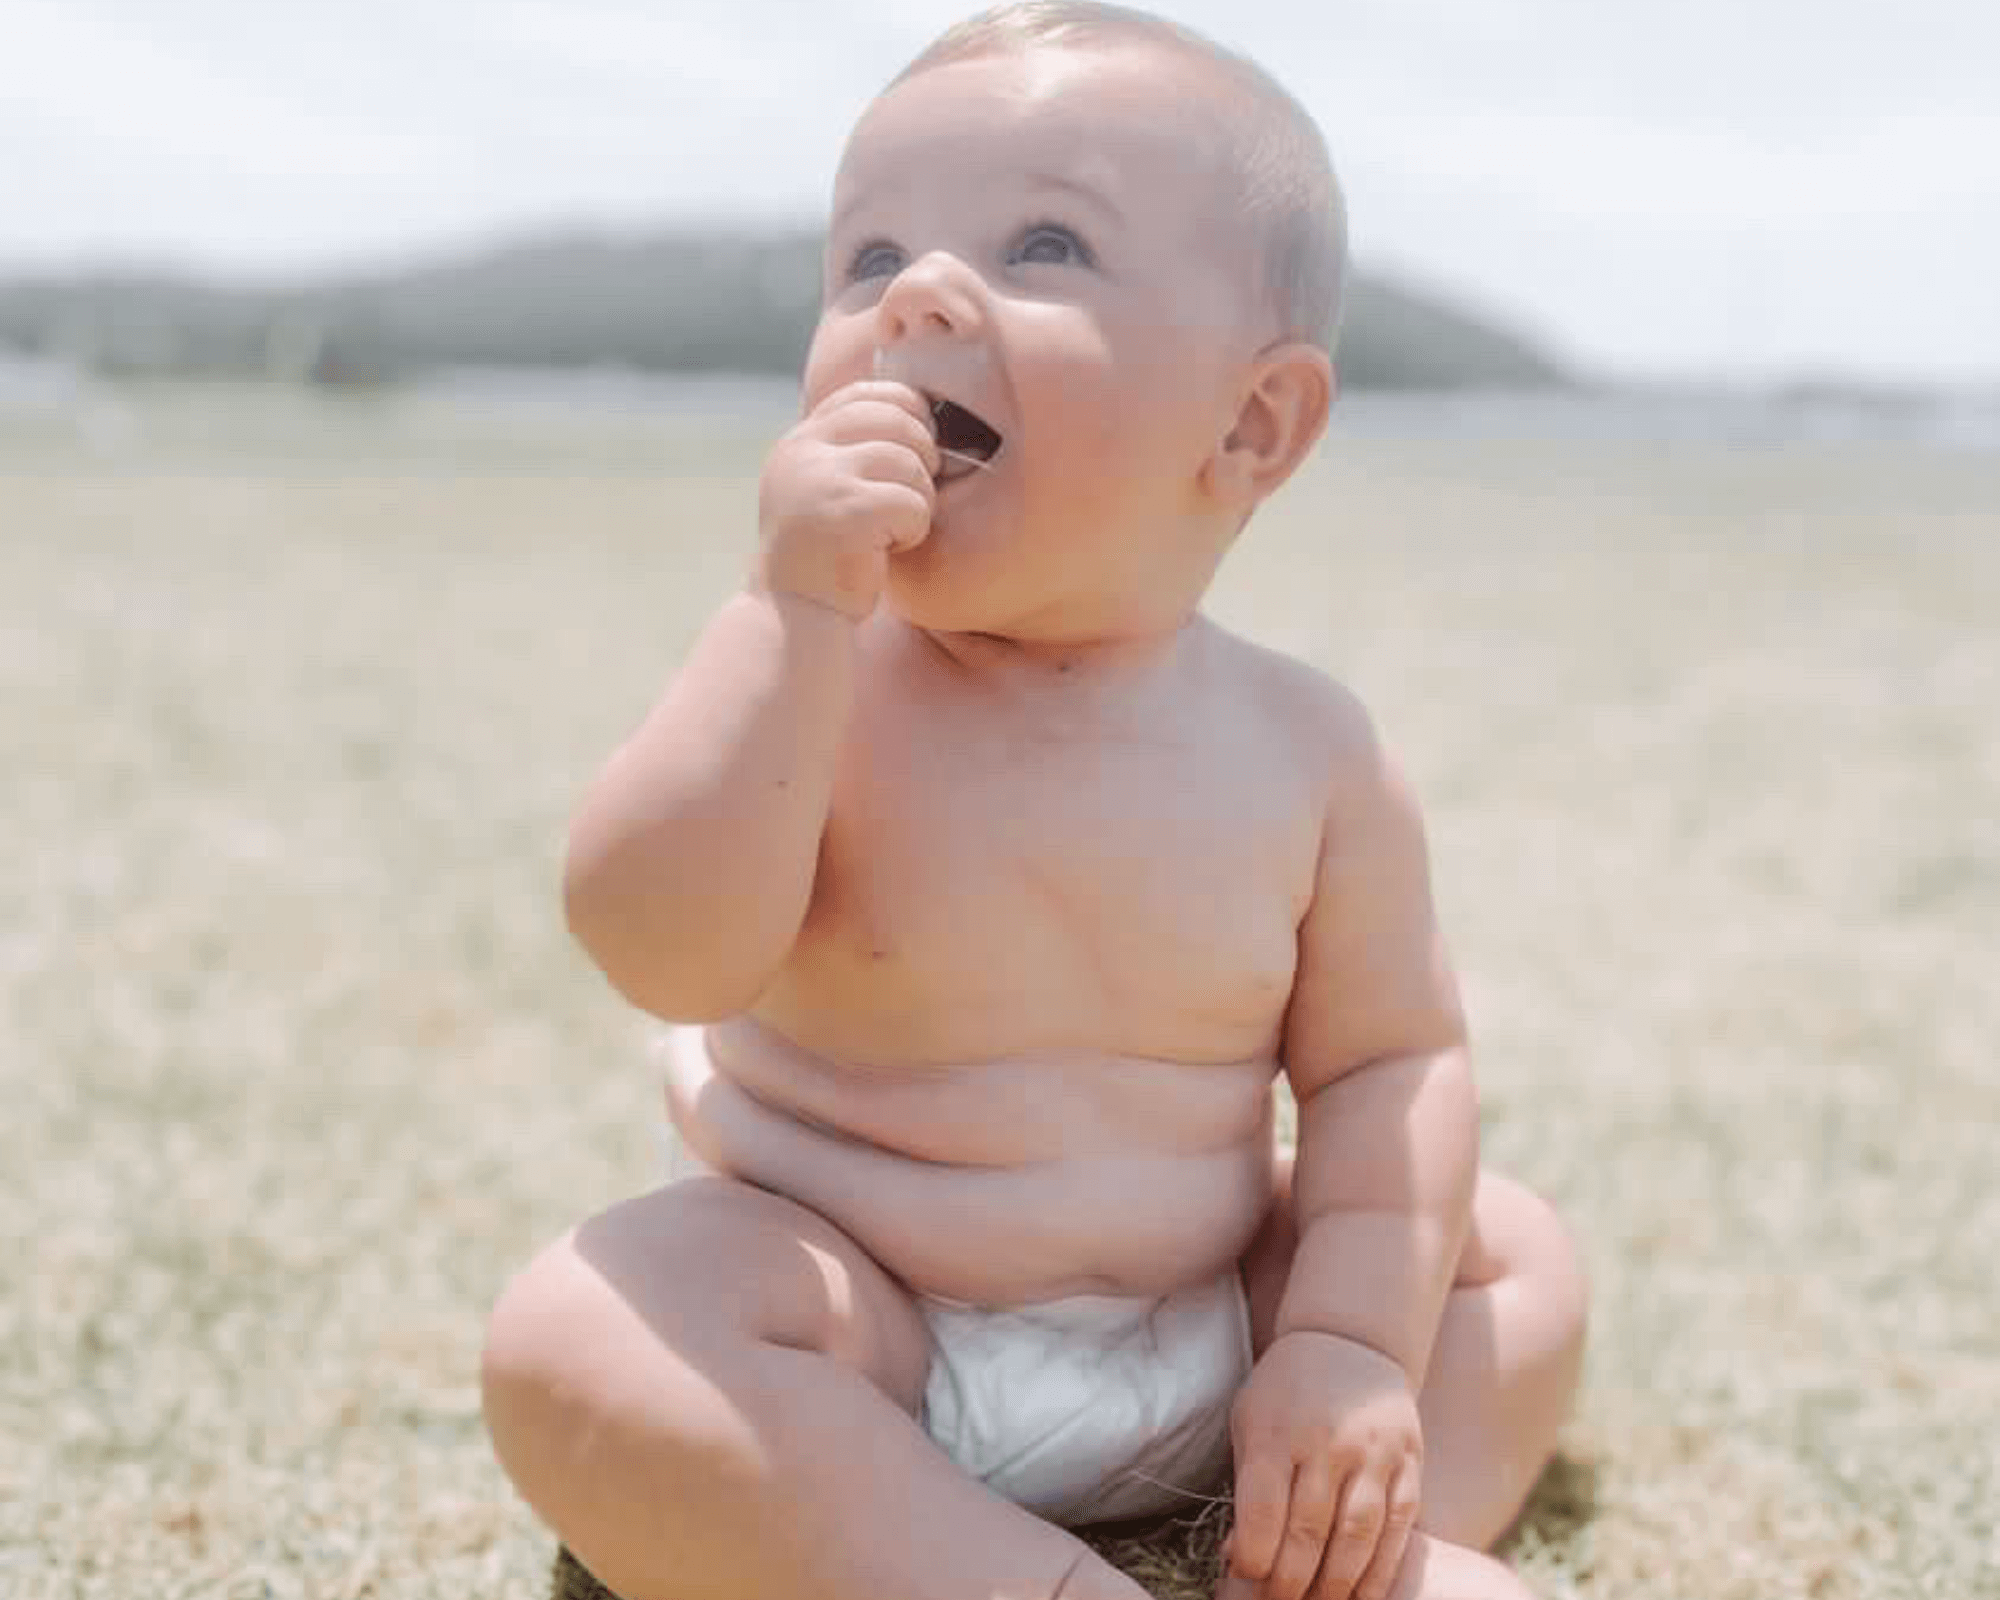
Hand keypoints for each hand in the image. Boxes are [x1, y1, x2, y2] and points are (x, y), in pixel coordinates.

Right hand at [756, 379, 939, 617]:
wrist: (794, 618)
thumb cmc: (824, 558)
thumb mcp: (824, 490)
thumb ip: (852, 451)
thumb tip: (925, 413)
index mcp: (800, 442)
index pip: (864, 395)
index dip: (905, 411)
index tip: (918, 446)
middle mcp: (805, 451)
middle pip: (897, 420)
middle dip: (922, 456)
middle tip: (913, 495)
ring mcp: (823, 479)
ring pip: (911, 463)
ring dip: (919, 500)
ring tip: (894, 530)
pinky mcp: (848, 511)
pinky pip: (914, 503)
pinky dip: (915, 529)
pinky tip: (888, 549)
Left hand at [1219, 1332, 1422, 1599]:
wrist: (1349, 1340)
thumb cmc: (1286, 1391)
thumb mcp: (1250, 1422)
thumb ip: (1246, 1488)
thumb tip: (1236, 1558)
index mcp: (1277, 1432)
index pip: (1262, 1510)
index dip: (1253, 1557)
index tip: (1246, 1578)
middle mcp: (1328, 1442)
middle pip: (1309, 1531)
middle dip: (1290, 1583)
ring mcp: (1374, 1453)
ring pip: (1357, 1536)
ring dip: (1336, 1584)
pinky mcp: (1409, 1463)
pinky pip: (1398, 1528)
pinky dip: (1380, 1570)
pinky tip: (1363, 1595)